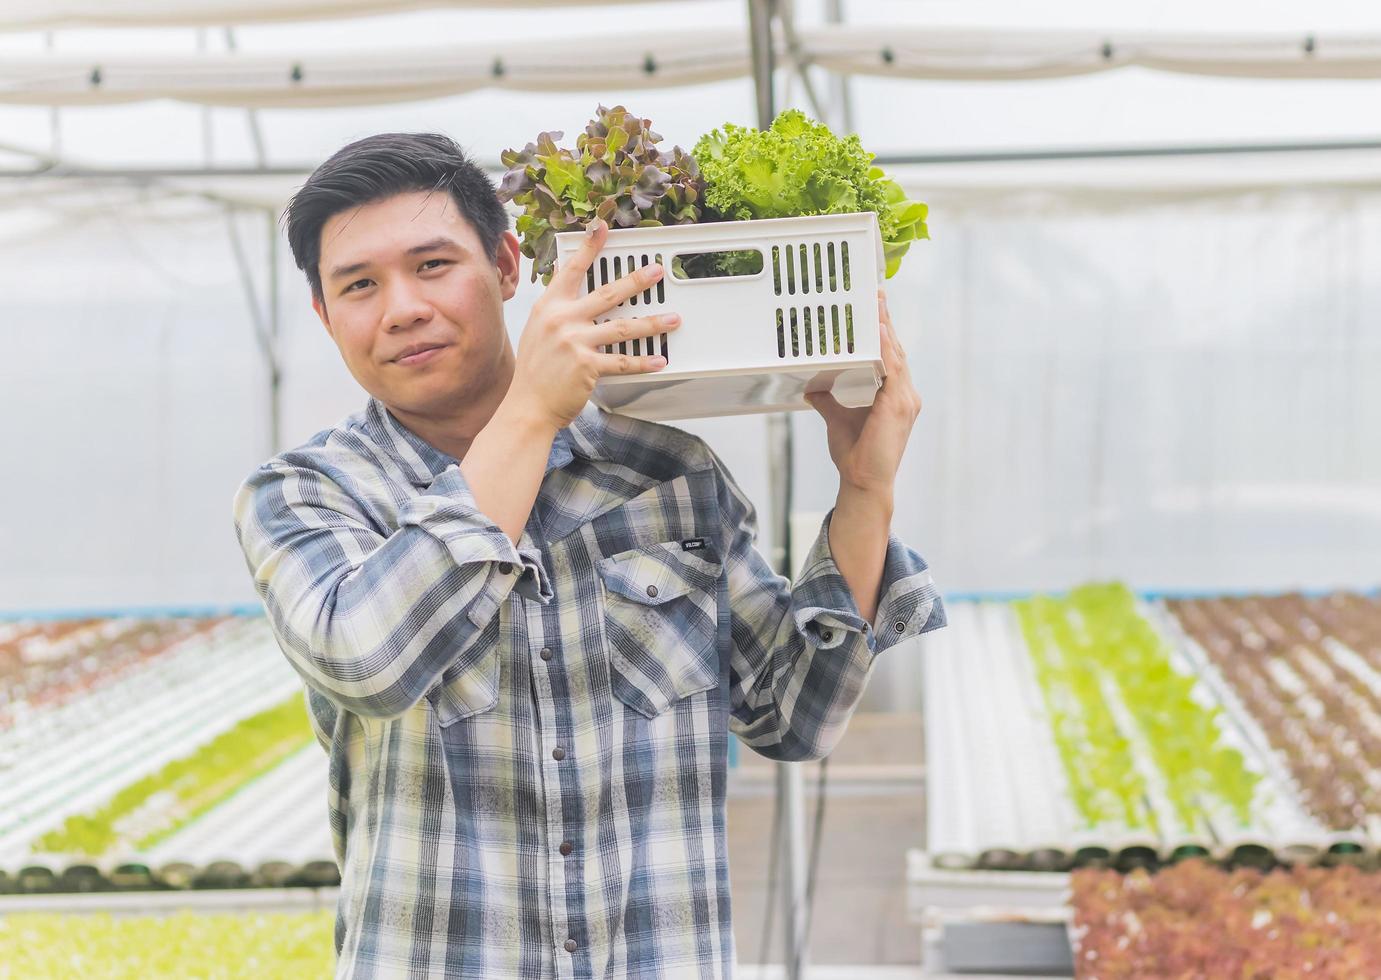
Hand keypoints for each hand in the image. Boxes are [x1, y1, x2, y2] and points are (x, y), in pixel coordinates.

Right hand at [507, 218, 680, 429]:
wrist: (527, 404)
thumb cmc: (535, 369)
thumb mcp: (537, 329)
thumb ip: (555, 306)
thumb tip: (565, 276)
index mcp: (549, 307)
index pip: (572, 270)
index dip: (589, 248)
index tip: (603, 229)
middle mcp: (562, 320)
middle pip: (606, 294)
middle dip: (635, 281)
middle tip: (655, 273)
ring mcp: (575, 342)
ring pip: (622, 327)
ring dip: (652, 323)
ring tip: (673, 319)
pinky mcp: (587, 366)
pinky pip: (622, 361)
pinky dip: (643, 361)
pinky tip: (660, 359)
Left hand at [804, 289, 921, 496]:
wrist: (863, 481)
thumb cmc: (856, 454)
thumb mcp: (837, 420)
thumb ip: (828, 402)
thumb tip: (813, 390)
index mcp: (896, 396)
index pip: (891, 356)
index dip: (884, 330)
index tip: (875, 305)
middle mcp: (905, 395)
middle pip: (896, 349)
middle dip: (886, 320)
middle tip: (876, 292)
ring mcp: (905, 400)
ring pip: (896, 355)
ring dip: (886, 327)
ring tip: (877, 302)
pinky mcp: (898, 407)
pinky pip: (892, 370)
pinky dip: (885, 349)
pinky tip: (879, 331)